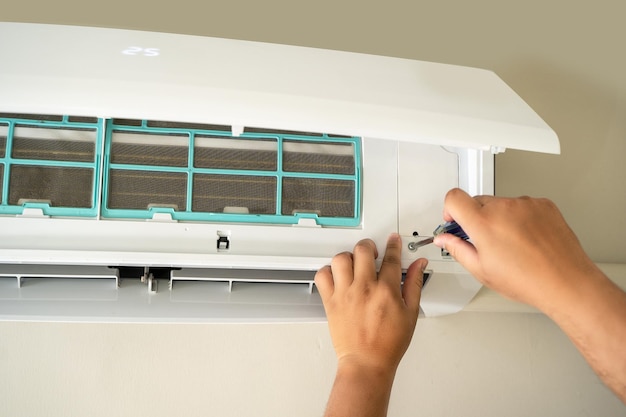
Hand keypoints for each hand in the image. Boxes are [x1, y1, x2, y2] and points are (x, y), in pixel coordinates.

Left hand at [315, 234, 427, 371]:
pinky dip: (328, 272)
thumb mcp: (410, 313)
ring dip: (348, 257)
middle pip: (363, 250)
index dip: (393, 245)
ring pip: (341, 259)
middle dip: (369, 246)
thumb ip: (414, 285)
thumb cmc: (388, 343)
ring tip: (354, 263)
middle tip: (372, 252)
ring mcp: (345, 294)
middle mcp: (364, 288)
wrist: (367, 362)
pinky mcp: (330, 302)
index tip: (393, 240)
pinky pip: (322, 276)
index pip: (391, 258)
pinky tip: (337, 276)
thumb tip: (419, 266)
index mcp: (386, 290)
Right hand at [433, 188, 598, 311]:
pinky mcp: (543, 204)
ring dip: (500, 218)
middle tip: (486, 241)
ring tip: (513, 244)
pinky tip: (527, 239)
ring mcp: (525, 204)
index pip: (454, 198)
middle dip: (476, 218)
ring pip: (501, 204)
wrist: (566, 281)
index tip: (454, 219)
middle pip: (477, 201)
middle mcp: (504, 208)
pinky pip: (522, 205)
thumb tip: (445, 239)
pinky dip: (520, 217)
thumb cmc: (528, 280)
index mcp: (484, 224)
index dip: (450, 209)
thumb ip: (457, 249)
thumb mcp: (482, 270)